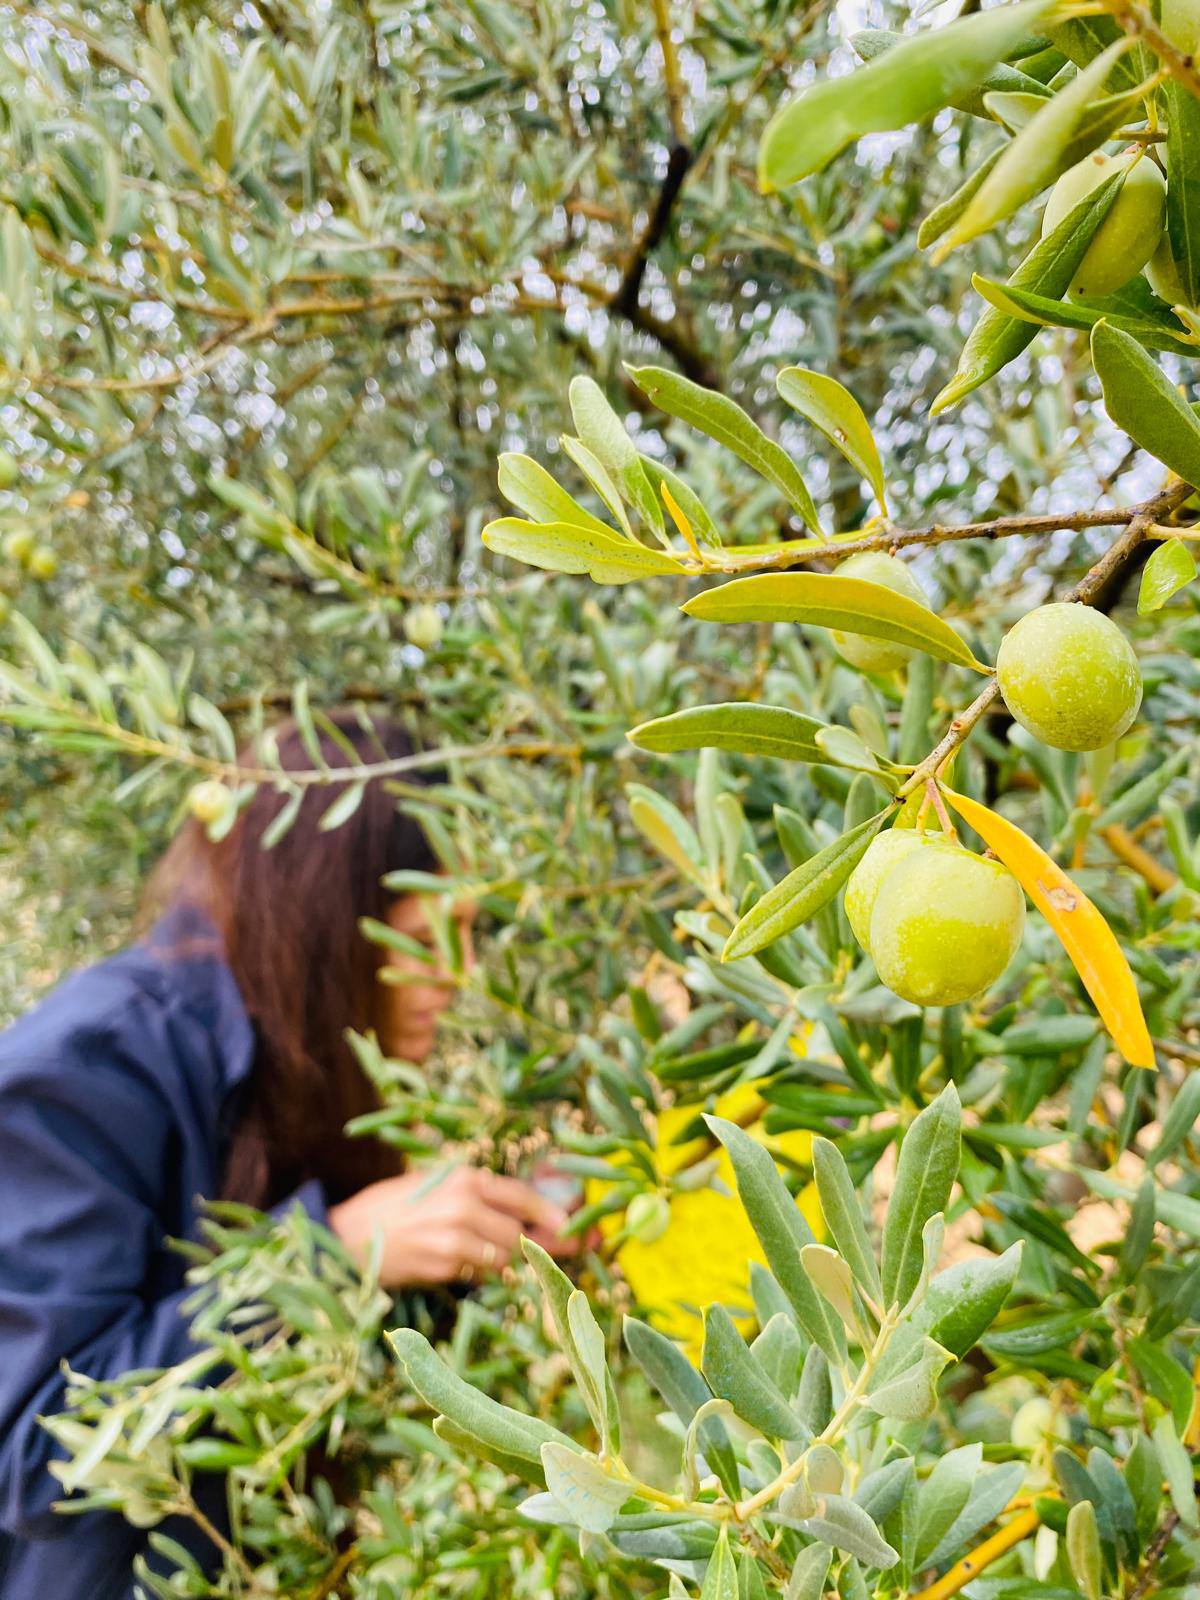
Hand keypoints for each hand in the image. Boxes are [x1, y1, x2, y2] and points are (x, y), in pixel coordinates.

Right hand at [328, 1164, 572, 1288]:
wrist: (347, 1236)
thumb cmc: (393, 1207)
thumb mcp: (435, 1185)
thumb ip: (476, 1195)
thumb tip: (524, 1212)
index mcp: (465, 1178)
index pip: (522, 1195)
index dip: (551, 1213)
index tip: (572, 1226)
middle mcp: (464, 1205)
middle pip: (520, 1232)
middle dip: (542, 1245)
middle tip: (561, 1253)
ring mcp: (455, 1237)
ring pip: (504, 1257)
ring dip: (509, 1262)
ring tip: (502, 1260)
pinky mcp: (444, 1265)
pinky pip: (481, 1274)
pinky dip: (485, 1274)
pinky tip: (473, 1267)